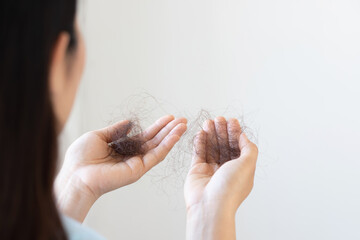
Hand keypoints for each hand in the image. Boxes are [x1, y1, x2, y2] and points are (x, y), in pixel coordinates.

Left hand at [55, 115, 186, 221]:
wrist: (75, 175)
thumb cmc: (81, 158)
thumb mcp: (99, 136)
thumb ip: (116, 130)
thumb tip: (128, 122)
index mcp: (123, 148)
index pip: (144, 136)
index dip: (157, 127)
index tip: (169, 118)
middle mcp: (132, 156)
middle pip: (155, 141)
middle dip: (169, 130)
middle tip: (183, 120)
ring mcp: (136, 164)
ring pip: (159, 147)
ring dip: (172, 136)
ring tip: (184, 125)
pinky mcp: (138, 170)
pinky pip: (156, 156)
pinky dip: (167, 145)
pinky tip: (175, 135)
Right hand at [184, 117, 257, 239]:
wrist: (210, 205)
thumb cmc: (230, 188)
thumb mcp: (248, 165)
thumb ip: (249, 148)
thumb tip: (244, 136)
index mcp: (241, 170)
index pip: (239, 147)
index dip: (236, 133)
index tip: (232, 121)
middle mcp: (227, 170)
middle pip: (225, 145)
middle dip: (222, 131)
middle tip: (219, 119)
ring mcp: (211, 170)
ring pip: (212, 147)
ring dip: (211, 134)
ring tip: (208, 122)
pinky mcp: (197, 170)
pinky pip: (199, 153)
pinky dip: (200, 142)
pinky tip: (201, 132)